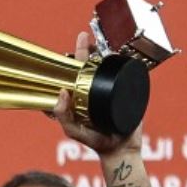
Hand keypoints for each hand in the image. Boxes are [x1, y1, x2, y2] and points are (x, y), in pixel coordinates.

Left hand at [51, 31, 137, 158]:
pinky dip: (121, 62)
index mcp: (79, 96)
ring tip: (100, 44)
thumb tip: (62, 92)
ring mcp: (109, 90)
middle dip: (85, 50)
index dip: (71, 59)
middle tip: (84, 37)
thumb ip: (63, 115)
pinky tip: (118, 54)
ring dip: (103, 52)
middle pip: (89, 65)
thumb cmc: (95, 141)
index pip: (72, 74)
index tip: (74, 46)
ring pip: (105, 67)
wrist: (122, 149)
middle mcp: (92, 90)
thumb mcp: (73, 130)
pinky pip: (123, 74)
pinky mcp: (125, 91)